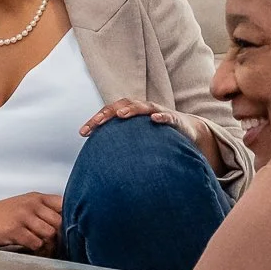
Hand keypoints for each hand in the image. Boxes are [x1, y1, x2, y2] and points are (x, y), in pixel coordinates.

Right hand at [0, 193, 63, 253]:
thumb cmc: (0, 216)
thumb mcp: (23, 206)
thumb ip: (42, 210)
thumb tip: (63, 225)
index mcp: (36, 197)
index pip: (64, 204)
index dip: (69, 219)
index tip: (66, 229)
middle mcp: (31, 204)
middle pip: (59, 221)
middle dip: (59, 236)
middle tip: (55, 244)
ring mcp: (23, 217)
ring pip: (49, 233)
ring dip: (49, 244)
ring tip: (44, 248)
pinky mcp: (15, 230)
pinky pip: (36, 243)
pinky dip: (37, 250)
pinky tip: (33, 250)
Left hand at [81, 99, 220, 166]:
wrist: (188, 130)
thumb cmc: (157, 135)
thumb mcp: (136, 139)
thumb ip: (120, 145)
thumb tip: (98, 163)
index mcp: (131, 114)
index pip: (109, 114)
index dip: (95, 121)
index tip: (82, 133)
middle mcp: (142, 110)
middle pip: (121, 106)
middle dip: (107, 113)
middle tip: (96, 123)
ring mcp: (159, 112)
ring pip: (143, 107)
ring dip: (131, 110)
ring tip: (121, 115)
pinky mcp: (174, 119)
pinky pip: (167, 117)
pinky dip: (161, 117)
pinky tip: (154, 119)